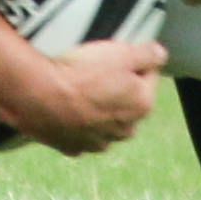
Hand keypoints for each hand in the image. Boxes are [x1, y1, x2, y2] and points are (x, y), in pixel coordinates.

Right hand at [7, 35, 164, 155]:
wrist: (39, 96)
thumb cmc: (81, 73)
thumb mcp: (120, 52)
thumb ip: (148, 53)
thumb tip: (160, 55)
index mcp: (141, 105)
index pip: (148, 75)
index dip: (133, 60)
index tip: (115, 53)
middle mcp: (125, 130)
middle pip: (126, 101)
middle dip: (116, 87)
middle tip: (94, 69)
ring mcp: (98, 142)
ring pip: (104, 120)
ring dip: (96, 107)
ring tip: (77, 88)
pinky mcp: (74, 147)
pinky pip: (79, 131)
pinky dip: (75, 121)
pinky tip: (65, 106)